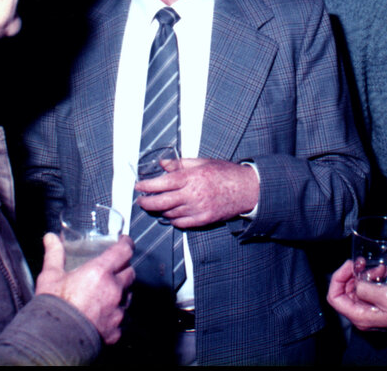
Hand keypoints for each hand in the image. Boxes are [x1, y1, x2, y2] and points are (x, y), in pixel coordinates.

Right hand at [35, 232, 134, 343]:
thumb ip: (54, 254)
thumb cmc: (52, 307)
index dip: (126, 244)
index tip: (124, 242)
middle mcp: (114, 289)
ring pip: (128, 295)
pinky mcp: (117, 329)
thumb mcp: (50, 276)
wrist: (53, 340)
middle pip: (129, 273)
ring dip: (121, 292)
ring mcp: (117, 310)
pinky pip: (123, 318)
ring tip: (106, 294)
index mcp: (100, 272)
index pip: (124, 251)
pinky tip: (104, 314)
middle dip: (123, 269)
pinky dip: (116, 314)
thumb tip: (50, 238)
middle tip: (113, 270)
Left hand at [134, 158, 258, 228]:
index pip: (163, 183)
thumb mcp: (203, 162)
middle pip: (162, 202)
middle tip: (140, 201)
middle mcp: (194, 195)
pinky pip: (181, 223)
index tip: (139, 186)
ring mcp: (198, 209)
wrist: (247, 189)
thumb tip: (162, 164)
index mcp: (192, 177)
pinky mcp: (203, 220)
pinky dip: (173, 219)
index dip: (148, 186)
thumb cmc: (225, 173)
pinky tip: (171, 213)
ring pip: (170, 214)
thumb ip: (180, 164)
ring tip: (156, 205)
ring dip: (160, 210)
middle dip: (147, 203)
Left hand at [327, 259, 386, 331]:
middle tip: (361, 262)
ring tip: (376, 267)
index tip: (349, 265)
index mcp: (362, 318)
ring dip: (363, 275)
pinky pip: (370, 291)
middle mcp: (365, 317)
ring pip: (357, 290)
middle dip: (350, 275)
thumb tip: (354, 283)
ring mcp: (373, 312)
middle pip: (344, 293)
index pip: (334, 298)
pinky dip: (373, 279)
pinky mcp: (382, 306)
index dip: (338, 279)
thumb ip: (365, 289)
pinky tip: (383, 271)